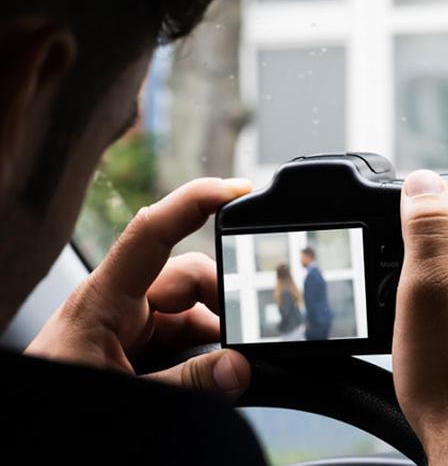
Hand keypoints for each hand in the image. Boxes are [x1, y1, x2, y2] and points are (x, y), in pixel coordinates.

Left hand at [26, 178, 252, 398]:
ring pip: (192, 307)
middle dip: (225, 295)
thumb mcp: (120, 393)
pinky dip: (207, 347)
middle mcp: (118, 303)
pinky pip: (183, 333)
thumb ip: (184, 381)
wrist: (27, 427)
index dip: (194, 201)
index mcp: (103, 300)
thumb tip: (238, 367)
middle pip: (188, 274)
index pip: (151, 231)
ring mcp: (129, 325)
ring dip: (219, 328)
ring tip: (235, 362)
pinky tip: (219, 372)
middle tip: (251, 330)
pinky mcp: (136, 346)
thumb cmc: (51, 401)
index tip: (237, 189)